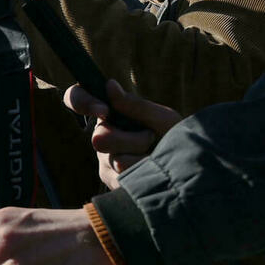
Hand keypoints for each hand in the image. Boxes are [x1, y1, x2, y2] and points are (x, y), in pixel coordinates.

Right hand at [64, 79, 180, 188]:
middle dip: (131, 140)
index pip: (76, 98)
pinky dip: (143, 171)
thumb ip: (135, 105)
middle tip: (150, 138)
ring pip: (115, 159)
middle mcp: (101, 134)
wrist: (188, 166)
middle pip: (99, 137)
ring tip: (155, 155)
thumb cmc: (174, 136)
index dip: (83, 102)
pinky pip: (122, 177)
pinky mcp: (111, 179)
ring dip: (142, 157)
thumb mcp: (161, 117)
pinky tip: (151, 169)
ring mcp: (104, 158)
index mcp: (108, 112)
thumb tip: (109, 85)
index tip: (105, 112)